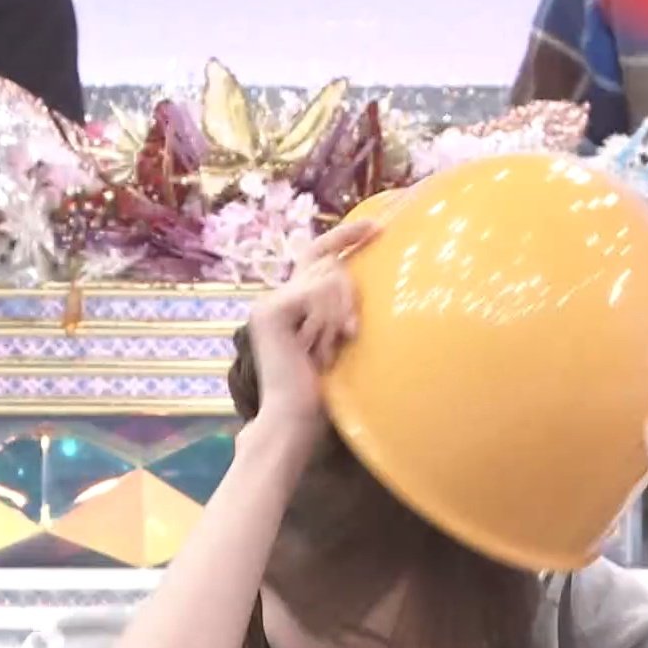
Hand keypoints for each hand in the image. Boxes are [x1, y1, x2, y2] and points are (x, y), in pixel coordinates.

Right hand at [243, 220, 376, 431]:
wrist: (297, 420)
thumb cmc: (325, 393)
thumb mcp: (341, 338)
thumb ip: (343, 306)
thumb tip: (363, 273)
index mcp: (292, 303)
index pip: (319, 253)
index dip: (346, 236)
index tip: (378, 227)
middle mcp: (276, 297)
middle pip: (328, 262)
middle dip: (348, 294)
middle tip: (349, 332)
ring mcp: (269, 303)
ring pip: (327, 277)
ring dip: (339, 313)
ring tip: (329, 348)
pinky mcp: (270, 311)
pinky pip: (315, 292)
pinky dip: (327, 318)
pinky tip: (320, 346)